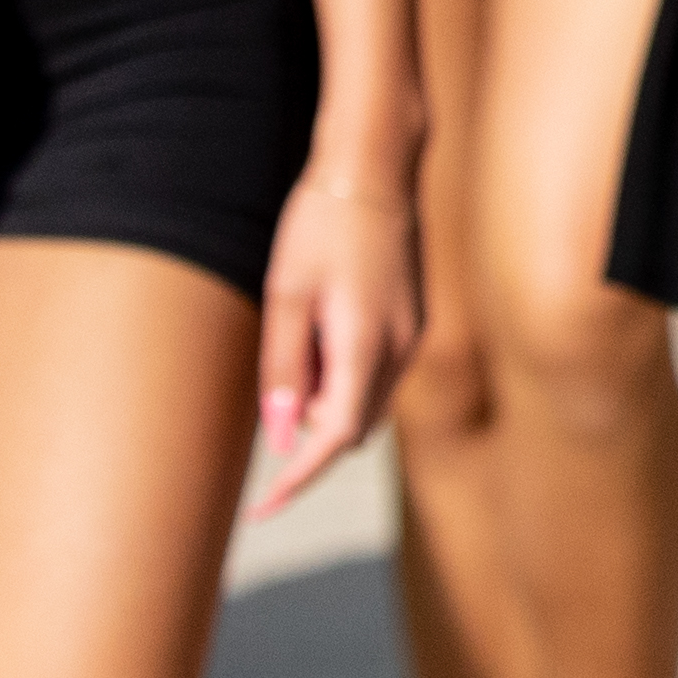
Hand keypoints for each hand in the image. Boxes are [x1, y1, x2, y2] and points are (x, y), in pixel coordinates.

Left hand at [245, 129, 417, 514]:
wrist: (373, 169)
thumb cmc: (319, 225)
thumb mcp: (286, 295)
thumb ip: (284, 370)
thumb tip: (281, 440)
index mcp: (366, 346)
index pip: (334, 439)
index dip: (298, 479)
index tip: (264, 508)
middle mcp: (401, 350)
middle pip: (351, 426)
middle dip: (309, 427)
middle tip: (277, 374)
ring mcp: (414, 336)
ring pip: (366, 403)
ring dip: (327, 399)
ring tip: (300, 336)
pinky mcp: (414, 323)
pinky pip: (377, 375)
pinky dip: (344, 376)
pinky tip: (322, 330)